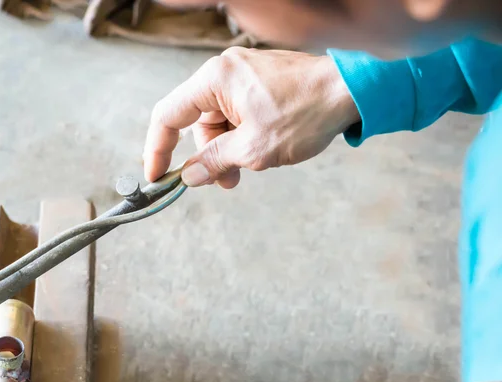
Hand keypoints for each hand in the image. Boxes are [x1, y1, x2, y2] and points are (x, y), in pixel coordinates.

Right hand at [143, 47, 359, 187]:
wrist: (352, 92)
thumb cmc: (306, 114)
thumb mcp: (254, 148)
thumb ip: (213, 162)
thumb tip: (188, 176)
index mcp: (214, 80)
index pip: (168, 116)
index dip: (157, 149)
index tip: (156, 175)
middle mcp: (224, 72)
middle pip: (197, 123)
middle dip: (208, 157)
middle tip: (225, 182)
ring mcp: (243, 75)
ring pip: (219, 122)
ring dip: (229, 150)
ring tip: (252, 167)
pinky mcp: (259, 83)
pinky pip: (238, 114)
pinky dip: (243, 136)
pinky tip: (263, 150)